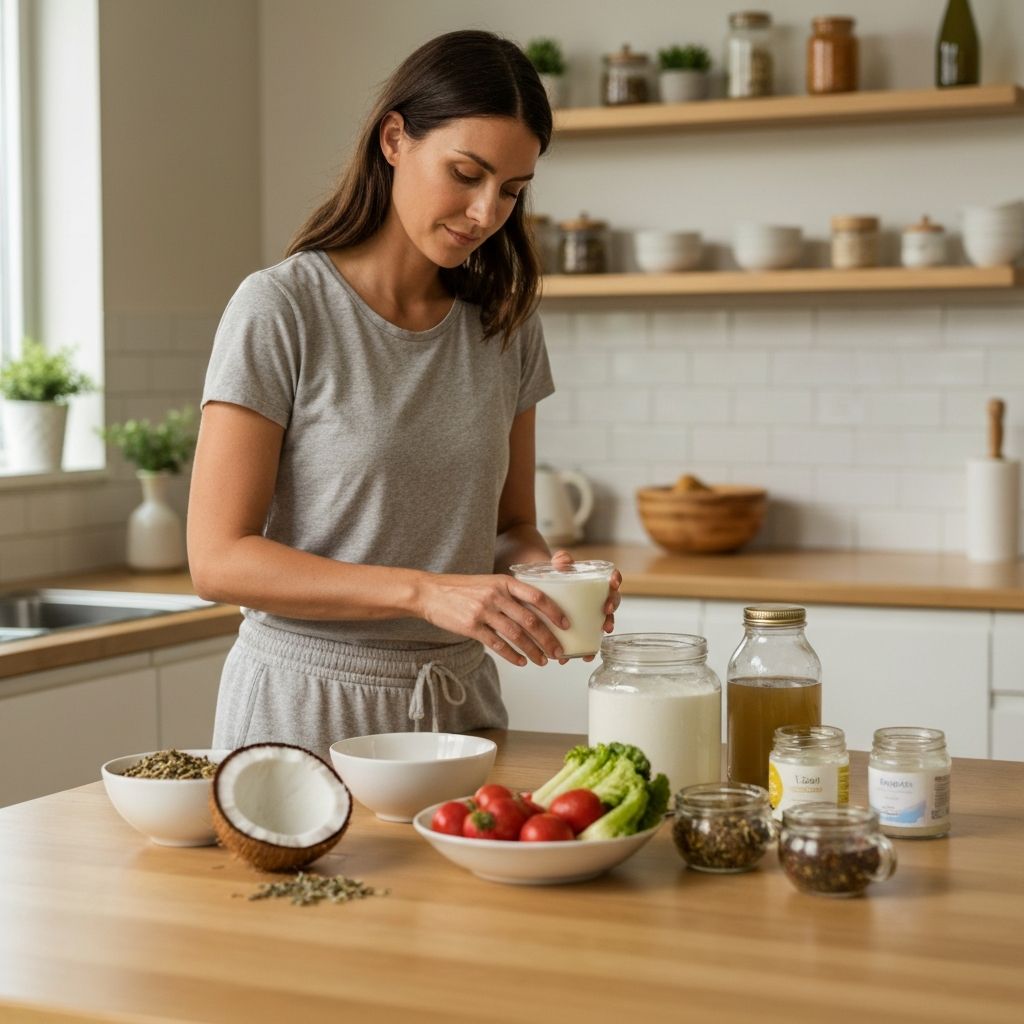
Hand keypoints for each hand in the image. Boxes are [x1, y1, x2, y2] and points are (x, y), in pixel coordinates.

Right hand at [416, 572, 570, 666]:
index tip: (566, 625)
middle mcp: (496, 595)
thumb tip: (535, 611)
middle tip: (559, 652)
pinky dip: (511, 655)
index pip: (537, 596)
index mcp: (504, 582)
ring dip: (532, 650)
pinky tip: (521, 661)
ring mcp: (483, 611)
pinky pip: (496, 644)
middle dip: (547, 639)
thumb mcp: (489, 583)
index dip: (555, 612)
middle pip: (530, 620)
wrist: (431, 592)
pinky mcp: (472, 626)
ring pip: (516, 635)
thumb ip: (510, 593)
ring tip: (542, 661)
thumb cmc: (462, 588)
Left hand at [550, 549, 621, 664]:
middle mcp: (598, 600)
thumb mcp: (556, 566)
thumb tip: (563, 561)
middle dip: (612, 610)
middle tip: (606, 614)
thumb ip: (560, 560)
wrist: (540, 588)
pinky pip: (587, 640)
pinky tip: (576, 657)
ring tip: (598, 639)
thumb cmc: (554, 576)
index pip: (612, 580)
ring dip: (601, 633)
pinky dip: (584, 650)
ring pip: (603, 624)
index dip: (616, 580)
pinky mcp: (582, 628)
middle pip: (612, 604)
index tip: (613, 583)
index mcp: (596, 583)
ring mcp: (591, 615)